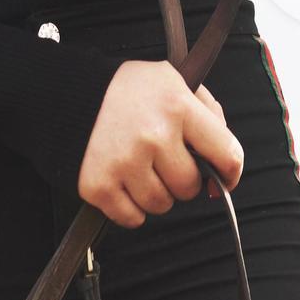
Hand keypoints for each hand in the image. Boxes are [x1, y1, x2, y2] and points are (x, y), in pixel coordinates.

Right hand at [78, 59, 242, 228]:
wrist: (69, 95)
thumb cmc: (131, 91)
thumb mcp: (175, 81)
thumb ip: (209, 114)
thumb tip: (226, 167)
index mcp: (178, 106)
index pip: (227, 154)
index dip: (230, 172)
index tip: (223, 177)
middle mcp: (154, 135)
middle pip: (189, 187)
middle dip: (182, 179)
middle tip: (165, 161)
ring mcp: (124, 162)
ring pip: (161, 205)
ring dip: (156, 193)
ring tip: (141, 168)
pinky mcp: (98, 185)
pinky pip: (132, 218)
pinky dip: (131, 208)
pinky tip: (125, 183)